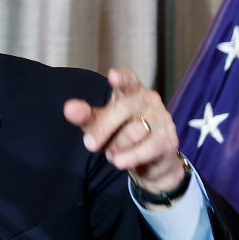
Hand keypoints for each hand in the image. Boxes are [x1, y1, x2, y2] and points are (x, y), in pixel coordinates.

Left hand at [62, 67, 184, 194]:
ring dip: (117, 146)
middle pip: (124, 108)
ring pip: (135, 130)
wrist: (149, 162)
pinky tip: (119, 162)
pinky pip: (149, 147)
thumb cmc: (120, 135)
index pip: (128, 79)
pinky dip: (131, 156)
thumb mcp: (99, 125)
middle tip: (89, 145)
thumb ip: (85, 116)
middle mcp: (148, 100)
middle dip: (103, 128)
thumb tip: (69, 108)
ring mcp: (162, 118)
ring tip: (113, 154)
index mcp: (131, 91)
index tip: (113, 76)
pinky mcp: (169, 139)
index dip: (122, 78)